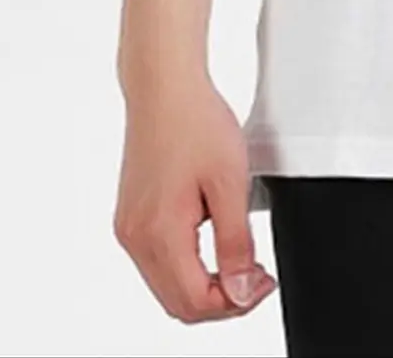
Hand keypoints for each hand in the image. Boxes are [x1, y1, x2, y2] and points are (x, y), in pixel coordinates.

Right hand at [114, 76, 275, 322]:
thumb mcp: (230, 182)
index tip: (263, 283)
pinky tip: (214, 241)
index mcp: (158, 233)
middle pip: (177, 302)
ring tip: (241, 260)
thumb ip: (235, 242)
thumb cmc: (196, 122)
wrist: (164, 88)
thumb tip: (241, 290)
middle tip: (256, 277)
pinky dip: (187, 265)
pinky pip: (158, 261)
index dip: (235, 303)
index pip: (193, 302)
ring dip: (204, 284)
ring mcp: (129, 228)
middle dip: (221, 300)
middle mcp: (135, 237)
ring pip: (166, 285)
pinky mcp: (131, 216)